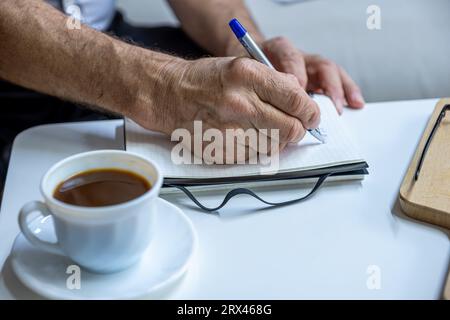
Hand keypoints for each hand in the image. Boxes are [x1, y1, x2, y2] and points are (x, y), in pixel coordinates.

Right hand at [133, 56, 319, 161]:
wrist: (169, 94)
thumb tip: (300, 98)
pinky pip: (254, 157)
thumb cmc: (205, 80)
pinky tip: (244, 135)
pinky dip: (256, 149)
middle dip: (298, 129)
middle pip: (291, 129)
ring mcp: (229, 130)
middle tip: (294, 126)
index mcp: (247, 76)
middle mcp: (239, 103)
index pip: (296, 100)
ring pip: (275, 146)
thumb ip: (274, 81)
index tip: (312, 116)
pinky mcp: (221, 151)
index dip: (310, 111)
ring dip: (276, 140)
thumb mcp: (242, 65)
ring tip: (262, 128)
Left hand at [228, 36, 364, 113]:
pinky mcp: (319, 75)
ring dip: (339, 90)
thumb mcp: (245, 72)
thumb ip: (253, 81)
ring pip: (330, 71)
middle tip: (321, 108)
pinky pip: (338, 80)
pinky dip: (348, 92)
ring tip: (341, 107)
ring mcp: (310, 65)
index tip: (297, 90)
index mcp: (277, 49)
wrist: (251, 60)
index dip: (295, 73)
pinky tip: (355, 103)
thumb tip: (259, 104)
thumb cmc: (248, 71)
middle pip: (317, 64)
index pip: (289, 56)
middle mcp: (298, 56)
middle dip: (324, 85)